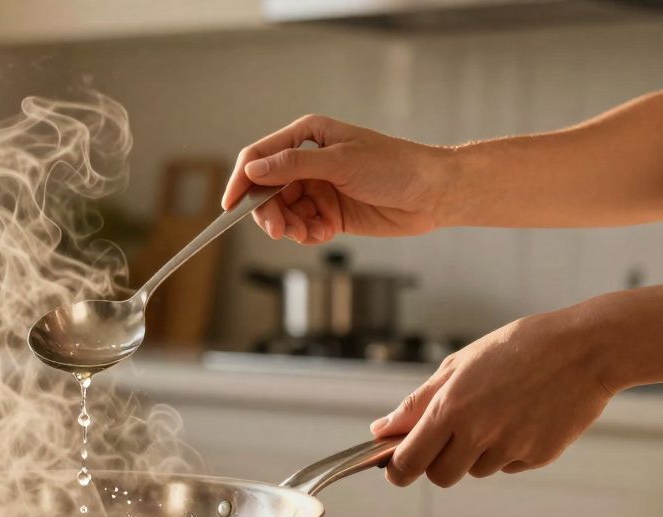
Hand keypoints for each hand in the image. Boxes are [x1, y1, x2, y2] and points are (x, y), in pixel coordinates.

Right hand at [223, 115, 455, 244]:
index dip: (241, 181)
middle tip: (279, 230)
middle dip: (269, 212)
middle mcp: (308, 161)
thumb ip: (294, 165)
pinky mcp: (328, 213)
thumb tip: (253, 170)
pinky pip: (301, 227)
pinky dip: (308, 234)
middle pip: (266, 191)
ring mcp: (317, 188)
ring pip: (282, 213)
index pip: (259, 157)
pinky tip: (326, 232)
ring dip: (290, 227)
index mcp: (307, 136)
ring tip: (309, 233)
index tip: (230, 206)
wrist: (432, 193)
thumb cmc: (395, 166)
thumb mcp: (341, 161)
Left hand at [369, 308, 614, 486]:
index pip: (409, 460)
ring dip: (476, 452)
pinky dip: (508, 449)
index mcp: (451, 408)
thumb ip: (418, 402)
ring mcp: (510, 448)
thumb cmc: (518, 348)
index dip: (397, 469)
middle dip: (437, 463)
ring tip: (498, 412)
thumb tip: (382, 429)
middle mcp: (478, 434)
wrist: (585, 349)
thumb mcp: (459, 365)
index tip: (395, 467)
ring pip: (476, 470)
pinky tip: (523, 416)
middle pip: (440, 476)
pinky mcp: (539, 457)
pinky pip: (509, 465)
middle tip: (449, 437)